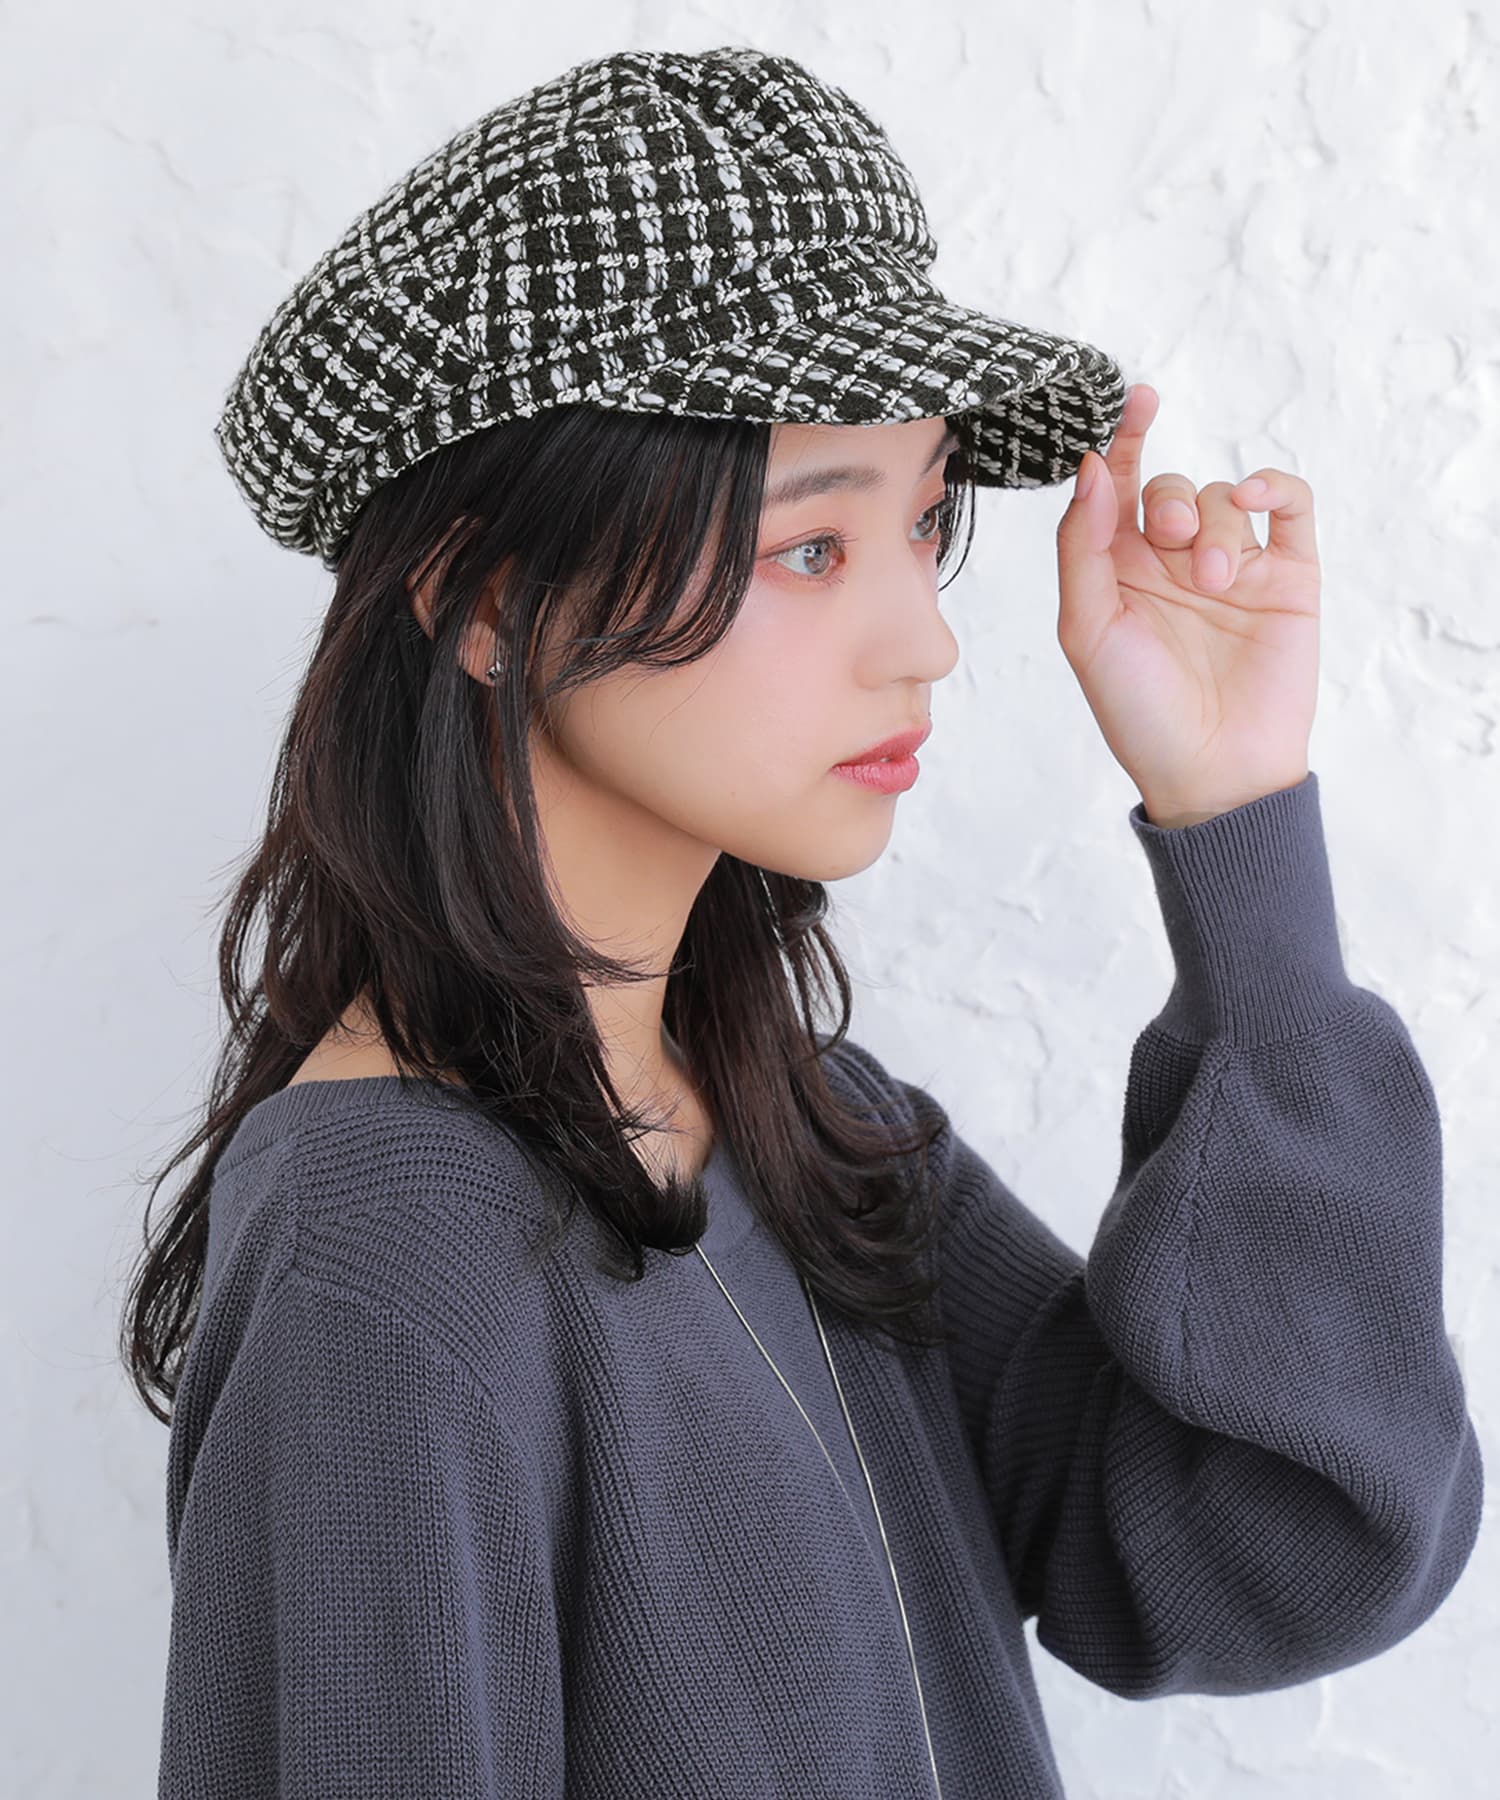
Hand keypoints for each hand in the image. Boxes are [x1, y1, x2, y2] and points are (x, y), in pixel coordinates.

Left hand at [1054, 383, 1319, 824]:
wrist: (1214, 770)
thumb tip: (1092, 468)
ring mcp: (1235, 567)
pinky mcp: (1289, 577)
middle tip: (1168, 542)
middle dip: (1167, 501)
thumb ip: (1082, 546)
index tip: (1136, 402)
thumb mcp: (1088, 629)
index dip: (1122, 440)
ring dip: (1214, 527)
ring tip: (1213, 582)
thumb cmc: (1138, 711)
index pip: (1117, 488)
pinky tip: (1256, 496)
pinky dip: (1274, 487)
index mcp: (1118, 572)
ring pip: (1224, 498)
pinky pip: (1289, 507)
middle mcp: (1173, 564)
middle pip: (1168, 488)